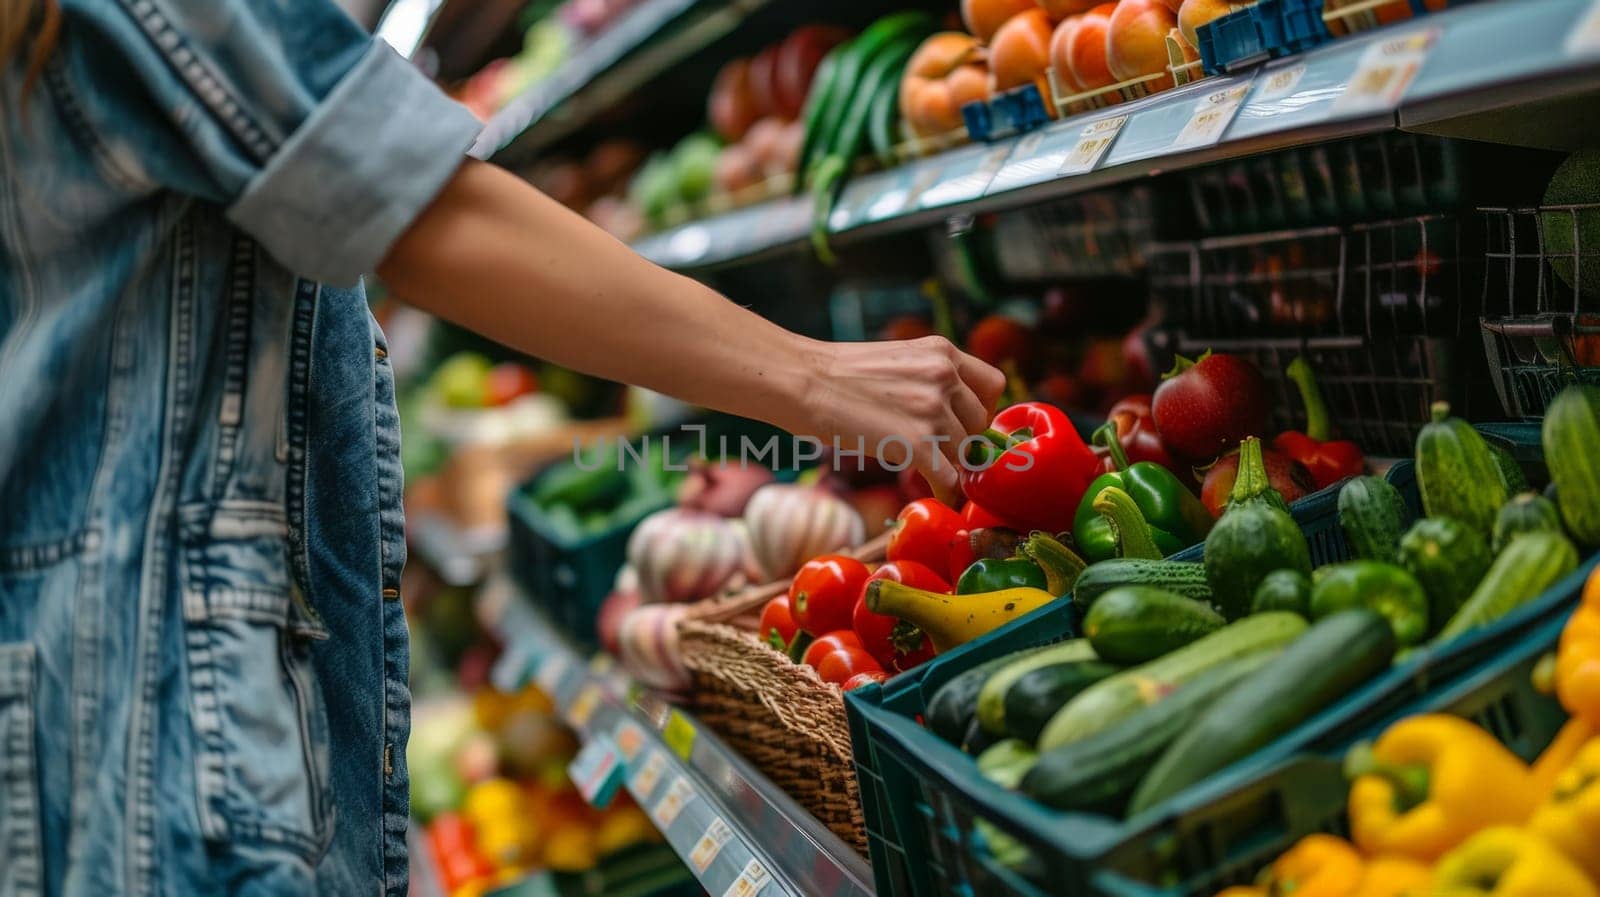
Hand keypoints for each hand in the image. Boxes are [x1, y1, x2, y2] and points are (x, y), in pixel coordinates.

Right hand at [792, 336, 1006, 498]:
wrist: (800, 380)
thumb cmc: (838, 374)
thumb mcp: (898, 359)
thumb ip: (930, 377)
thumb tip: (950, 414)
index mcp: (942, 351)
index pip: (994, 386)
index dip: (981, 410)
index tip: (962, 424)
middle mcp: (944, 375)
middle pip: (980, 424)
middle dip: (962, 441)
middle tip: (935, 450)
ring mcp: (932, 408)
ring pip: (964, 453)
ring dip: (947, 465)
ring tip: (922, 467)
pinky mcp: (916, 442)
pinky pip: (949, 479)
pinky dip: (945, 492)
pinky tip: (934, 495)